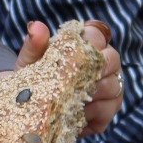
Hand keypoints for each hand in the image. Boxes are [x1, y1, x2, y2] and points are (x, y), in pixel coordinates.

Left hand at [15, 20, 123, 134]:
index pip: (97, 34)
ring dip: (91, 94)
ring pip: (112, 86)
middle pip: (112, 59)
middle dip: (93, 71)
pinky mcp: (109, 109)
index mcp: (86, 44)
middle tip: (71, 81)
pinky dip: (91, 114)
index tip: (71, 55)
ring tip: (69, 102)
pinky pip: (108, 110)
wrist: (32, 107)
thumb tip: (36, 26)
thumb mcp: (30, 62)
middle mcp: (104, 62)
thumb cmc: (34, 77)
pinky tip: (74, 116)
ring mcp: (111, 85)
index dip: (88, 42)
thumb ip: (34, 44)